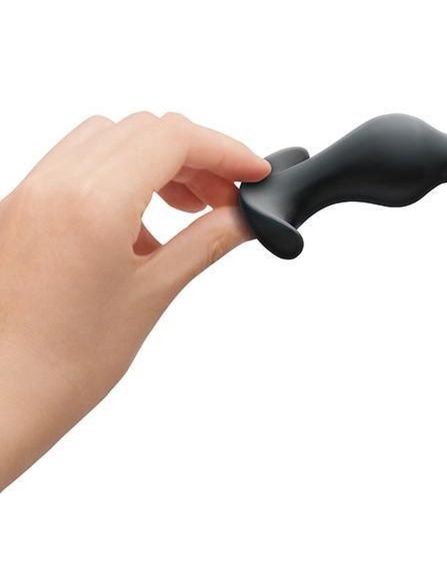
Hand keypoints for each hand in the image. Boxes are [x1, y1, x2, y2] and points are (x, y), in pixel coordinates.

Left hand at [0, 113, 269, 487]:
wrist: (1, 398)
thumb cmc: (63, 362)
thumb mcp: (153, 294)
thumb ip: (206, 243)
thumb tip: (244, 219)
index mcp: (91, 201)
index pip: (173, 138)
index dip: (225, 149)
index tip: (254, 171)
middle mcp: (55, 184)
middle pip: (143, 129)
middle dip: (197, 155)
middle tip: (227, 196)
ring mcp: (31, 192)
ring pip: (110, 140)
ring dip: (158, 161)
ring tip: (188, 208)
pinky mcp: (21, 208)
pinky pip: (79, 166)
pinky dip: (123, 177)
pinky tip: (142, 227)